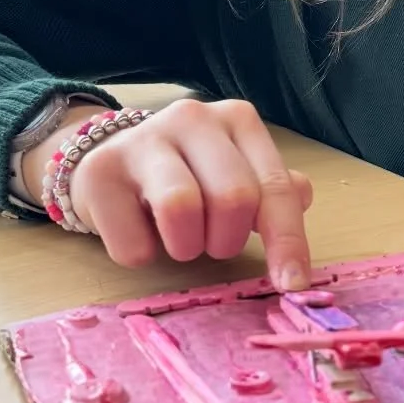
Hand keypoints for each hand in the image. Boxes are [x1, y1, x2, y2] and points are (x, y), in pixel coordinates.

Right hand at [27, 97, 313, 287]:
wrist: (106, 162)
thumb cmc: (187, 174)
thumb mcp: (235, 174)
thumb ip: (270, 189)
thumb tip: (303, 197)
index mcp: (237, 120)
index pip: (274, 186)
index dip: (287, 240)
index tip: (292, 284)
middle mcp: (193, 118)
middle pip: (233, 198)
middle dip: (227, 240)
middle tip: (211, 242)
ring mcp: (143, 139)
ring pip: (181, 209)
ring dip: (186, 247)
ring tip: (179, 239)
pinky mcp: (100, 172)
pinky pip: (134, 244)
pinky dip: (143, 255)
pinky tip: (139, 232)